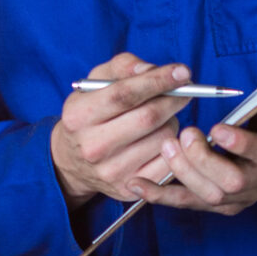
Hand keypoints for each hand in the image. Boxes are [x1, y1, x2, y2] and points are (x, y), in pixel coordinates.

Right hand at [51, 54, 200, 207]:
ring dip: (172, 122)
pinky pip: (168, 163)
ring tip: (162, 118)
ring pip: (163, 139)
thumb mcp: (95, 83)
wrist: (72, 162)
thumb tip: (152, 70)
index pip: (124, 95)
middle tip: (184, 91)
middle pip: (148, 117)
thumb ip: (122, 67)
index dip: (157, 81)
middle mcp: (92, 146)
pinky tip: (162, 138)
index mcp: (79, 115)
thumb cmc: (90, 114)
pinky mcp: (129, 188)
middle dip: (174, 100)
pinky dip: (174, 146)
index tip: (182, 72)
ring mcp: (111, 171)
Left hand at [140, 46, 256, 217]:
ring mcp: (237, 196)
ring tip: (166, 145)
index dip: (241, 145)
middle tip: (185, 134)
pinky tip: (137, 183)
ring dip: (182, 174)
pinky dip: (161, 196)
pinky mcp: (218, 204)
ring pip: (206, 195)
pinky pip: (187, 205)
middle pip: (229, 181)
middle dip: (203, 160)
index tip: (220, 129)